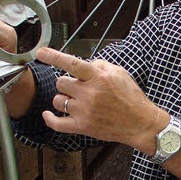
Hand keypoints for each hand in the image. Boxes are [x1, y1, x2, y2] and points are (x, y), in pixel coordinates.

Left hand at [37, 46, 164, 152]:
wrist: (140, 123)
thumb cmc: (131, 97)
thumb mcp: (120, 73)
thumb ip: (99, 65)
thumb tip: (84, 64)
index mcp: (98, 78)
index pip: (71, 63)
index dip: (53, 56)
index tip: (40, 52)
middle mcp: (89, 94)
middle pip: (61, 83)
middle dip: (67, 83)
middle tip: (78, 87)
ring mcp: (84, 111)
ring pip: (58, 100)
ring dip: (64, 98)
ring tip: (76, 101)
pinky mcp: (83, 127)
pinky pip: (58, 123)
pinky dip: (50, 118)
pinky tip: (47, 114)